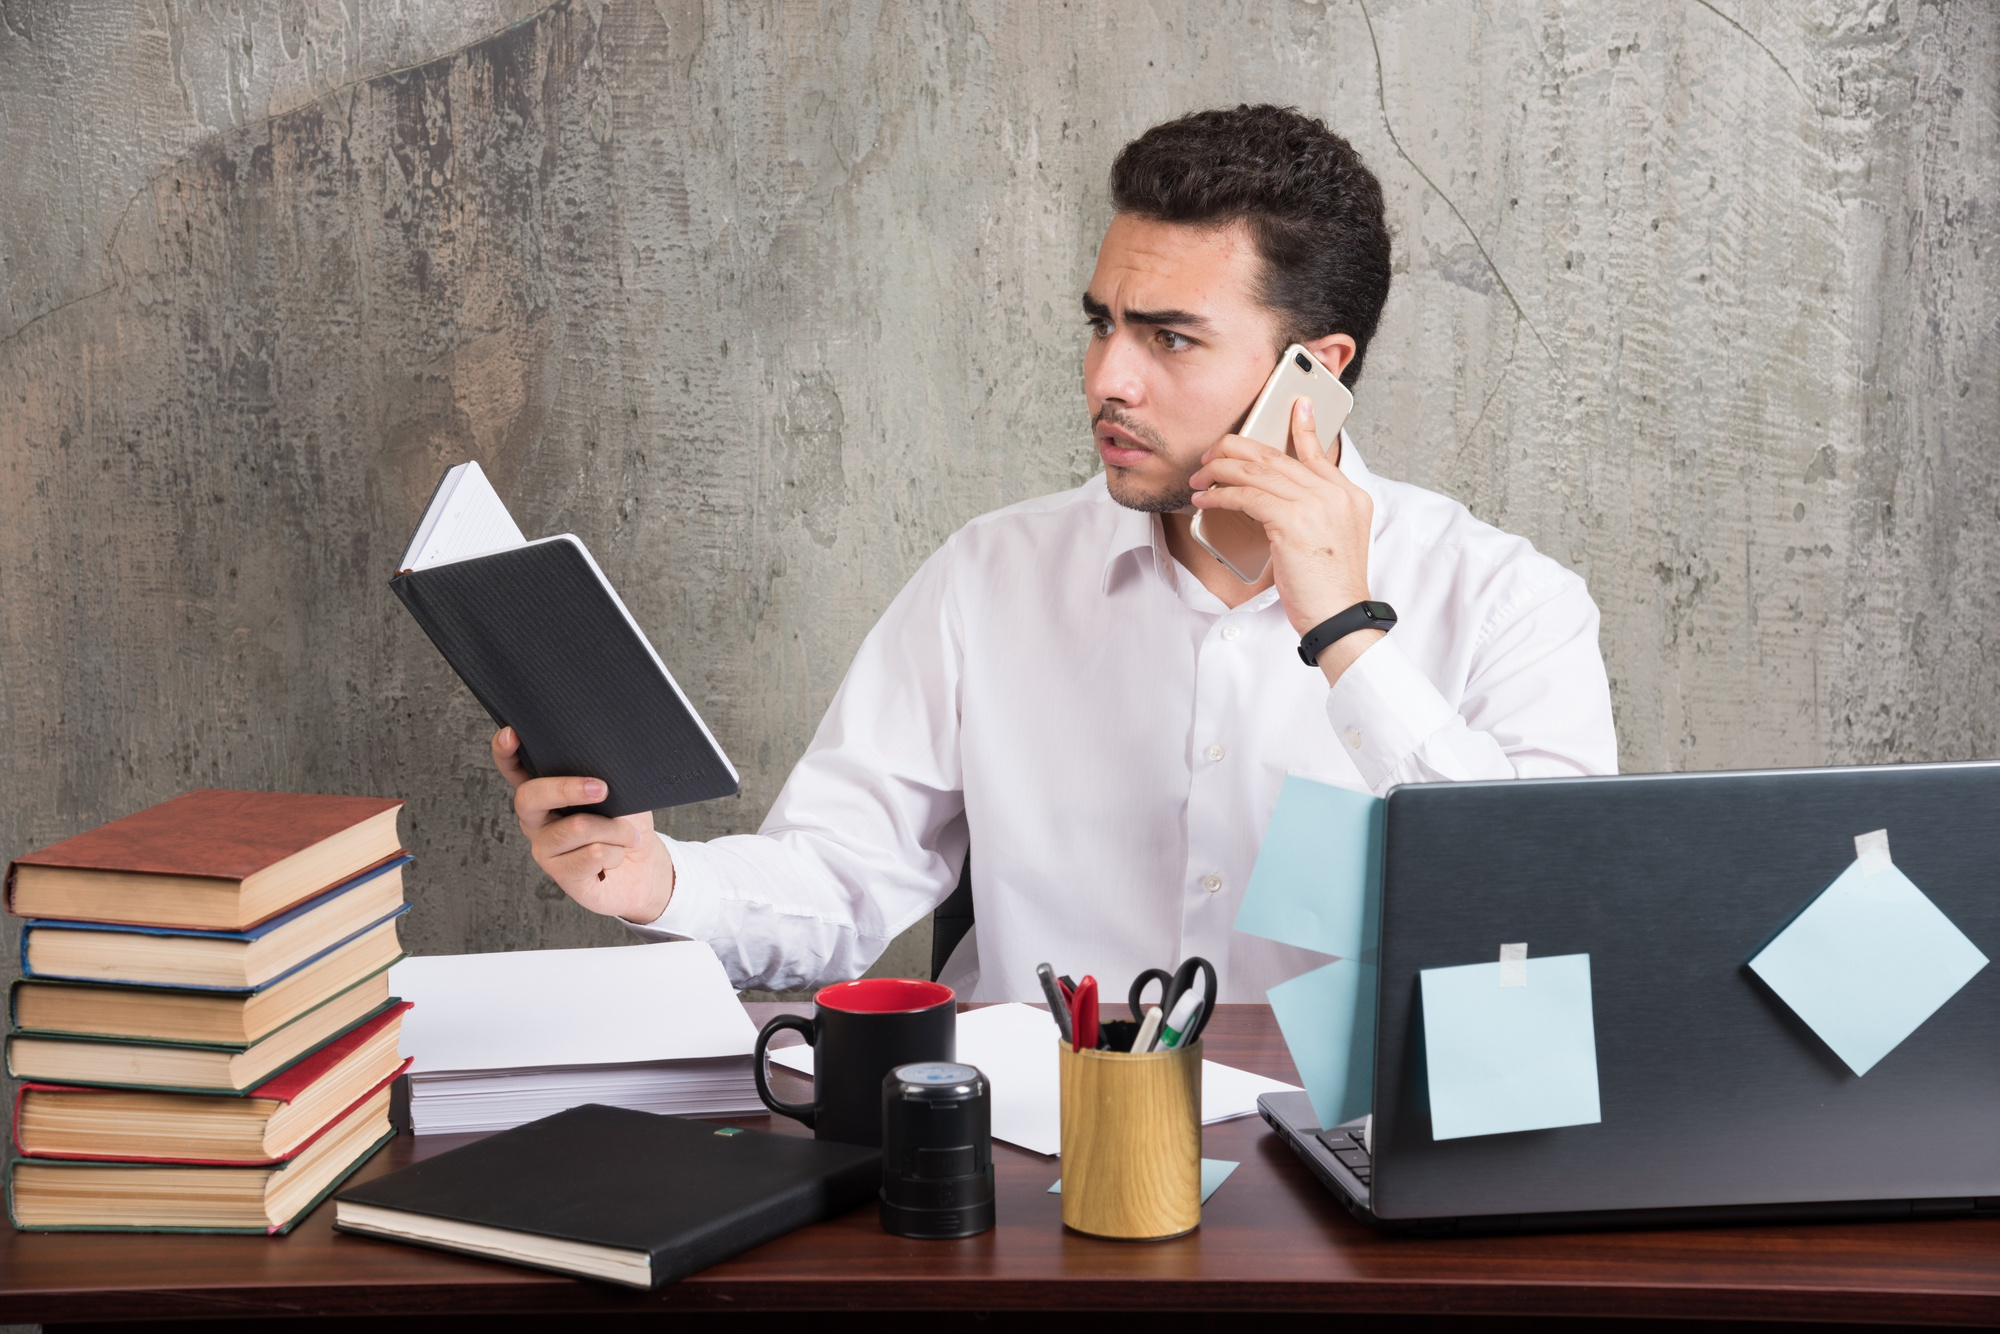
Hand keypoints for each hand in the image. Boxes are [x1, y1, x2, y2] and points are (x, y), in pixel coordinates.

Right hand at [492, 727, 674, 923]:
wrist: (644, 868)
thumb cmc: (626, 824)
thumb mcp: (621, 793)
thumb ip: (605, 777)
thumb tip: (606, 765)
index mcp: (546, 793)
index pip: (514, 769)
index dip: (505, 752)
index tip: (511, 734)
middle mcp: (537, 820)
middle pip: (530, 797)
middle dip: (568, 788)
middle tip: (602, 789)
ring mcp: (546, 849)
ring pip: (577, 827)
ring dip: (615, 829)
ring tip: (629, 835)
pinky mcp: (562, 875)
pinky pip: (591, 855)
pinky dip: (617, 852)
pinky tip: (617, 856)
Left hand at [1189, 398, 1382, 681]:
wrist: (1339, 616)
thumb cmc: (1329, 588)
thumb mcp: (1331, 540)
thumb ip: (1314, 511)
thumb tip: (1276, 499)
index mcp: (1349, 494)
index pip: (1319, 452)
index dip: (1303, 427)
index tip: (1294, 406)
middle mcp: (1334, 492)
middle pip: (1276, 456)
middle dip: (1236, 450)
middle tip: (1211, 455)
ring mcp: (1314, 504)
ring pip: (1256, 472)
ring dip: (1220, 472)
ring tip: (1200, 478)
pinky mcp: (1291, 520)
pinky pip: (1246, 496)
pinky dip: (1221, 495)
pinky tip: (1206, 499)